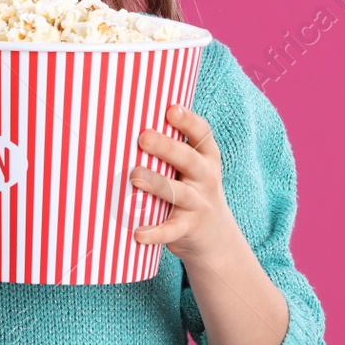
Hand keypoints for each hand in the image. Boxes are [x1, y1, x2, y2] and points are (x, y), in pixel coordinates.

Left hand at [130, 104, 243, 266]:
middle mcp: (205, 178)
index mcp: (206, 157)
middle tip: (143, 137)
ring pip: (178, 193)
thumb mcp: (193, 167)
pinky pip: (171, 230)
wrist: (216, 236)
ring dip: (157, 183)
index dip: (188, 121)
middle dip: (167, 147)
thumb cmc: (192, 189)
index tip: (171, 109)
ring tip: (135, 176)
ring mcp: (198, 204)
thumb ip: (172, 148)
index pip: (202, 134)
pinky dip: (155, 233)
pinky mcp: (188, 228)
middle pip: (189, 160)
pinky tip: (137, 233)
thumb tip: (129, 122)